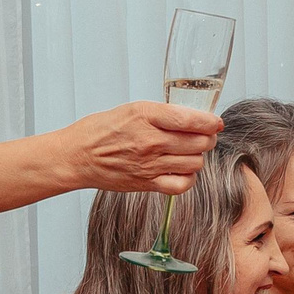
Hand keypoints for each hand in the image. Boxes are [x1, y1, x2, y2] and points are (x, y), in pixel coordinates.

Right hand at [67, 101, 220, 195]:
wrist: (78, 156)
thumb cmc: (100, 131)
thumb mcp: (131, 109)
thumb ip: (161, 114)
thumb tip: (190, 118)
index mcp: (146, 116)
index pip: (191, 119)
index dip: (210, 122)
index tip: (215, 122)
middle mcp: (150, 140)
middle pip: (198, 142)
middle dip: (208, 138)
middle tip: (205, 136)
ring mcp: (150, 164)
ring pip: (194, 163)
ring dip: (198, 157)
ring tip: (191, 152)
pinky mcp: (147, 183)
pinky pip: (181, 185)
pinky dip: (188, 178)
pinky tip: (183, 171)